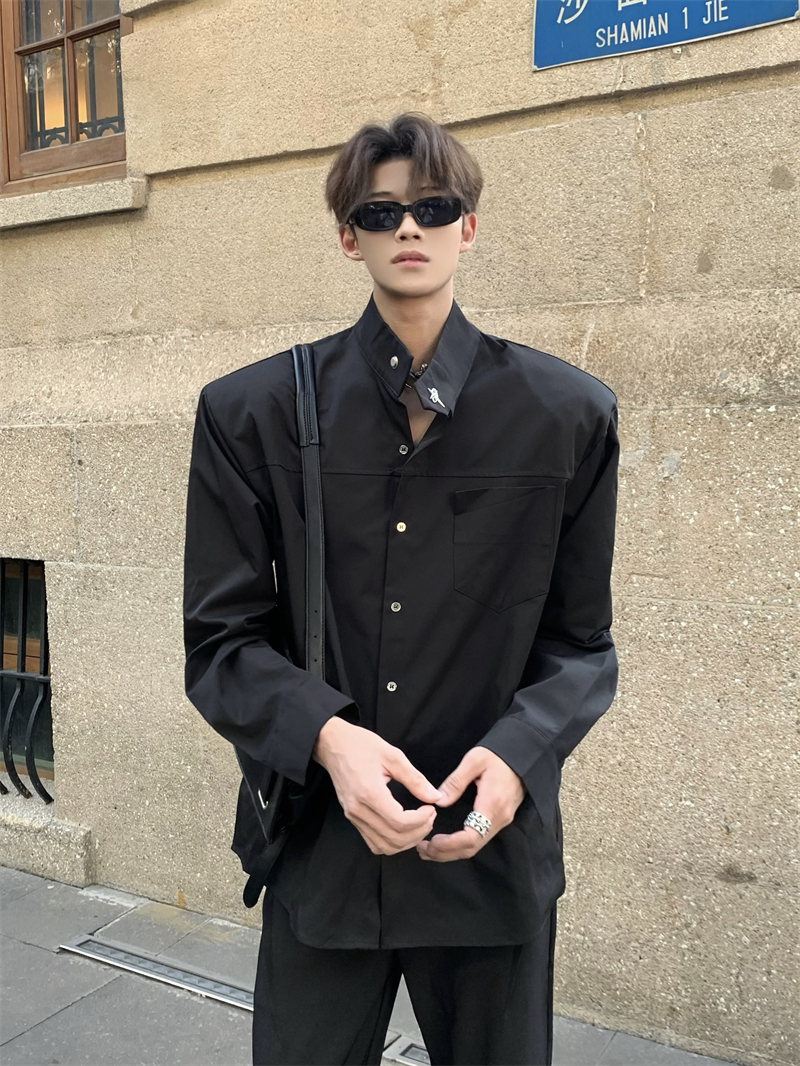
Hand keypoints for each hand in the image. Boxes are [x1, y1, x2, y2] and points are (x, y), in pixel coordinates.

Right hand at [313, 717, 443, 855]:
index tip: (431, 808)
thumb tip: (435, 797)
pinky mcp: (352, 818)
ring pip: (384, 847)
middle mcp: (358, 810)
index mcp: (369, 793)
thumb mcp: (393, 756)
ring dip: (406, 841)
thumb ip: (415, 779)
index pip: (400, 822)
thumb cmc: (361, 745)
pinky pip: (373, 842)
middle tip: (429, 816)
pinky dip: (392, 842)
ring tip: (419, 824)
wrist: (332, 744)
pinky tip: (403, 829)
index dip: (422, 820)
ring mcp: (353, 817)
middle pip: (394, 839)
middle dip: (418, 832)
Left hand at [416, 746, 524, 861]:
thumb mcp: (474, 761)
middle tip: (422, 850)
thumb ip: (456, 781)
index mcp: (492, 805)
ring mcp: (502, 821)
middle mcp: (499, 819)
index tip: (430, 842)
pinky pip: (479, 839)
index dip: (449, 845)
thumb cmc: (498, 755)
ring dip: (452, 852)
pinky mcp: (500, 819)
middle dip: (445, 853)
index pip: (471, 837)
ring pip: (475, 846)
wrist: (524, 755)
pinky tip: (447, 842)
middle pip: (471, 848)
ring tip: (428, 849)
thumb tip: (439, 801)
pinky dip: (461, 845)